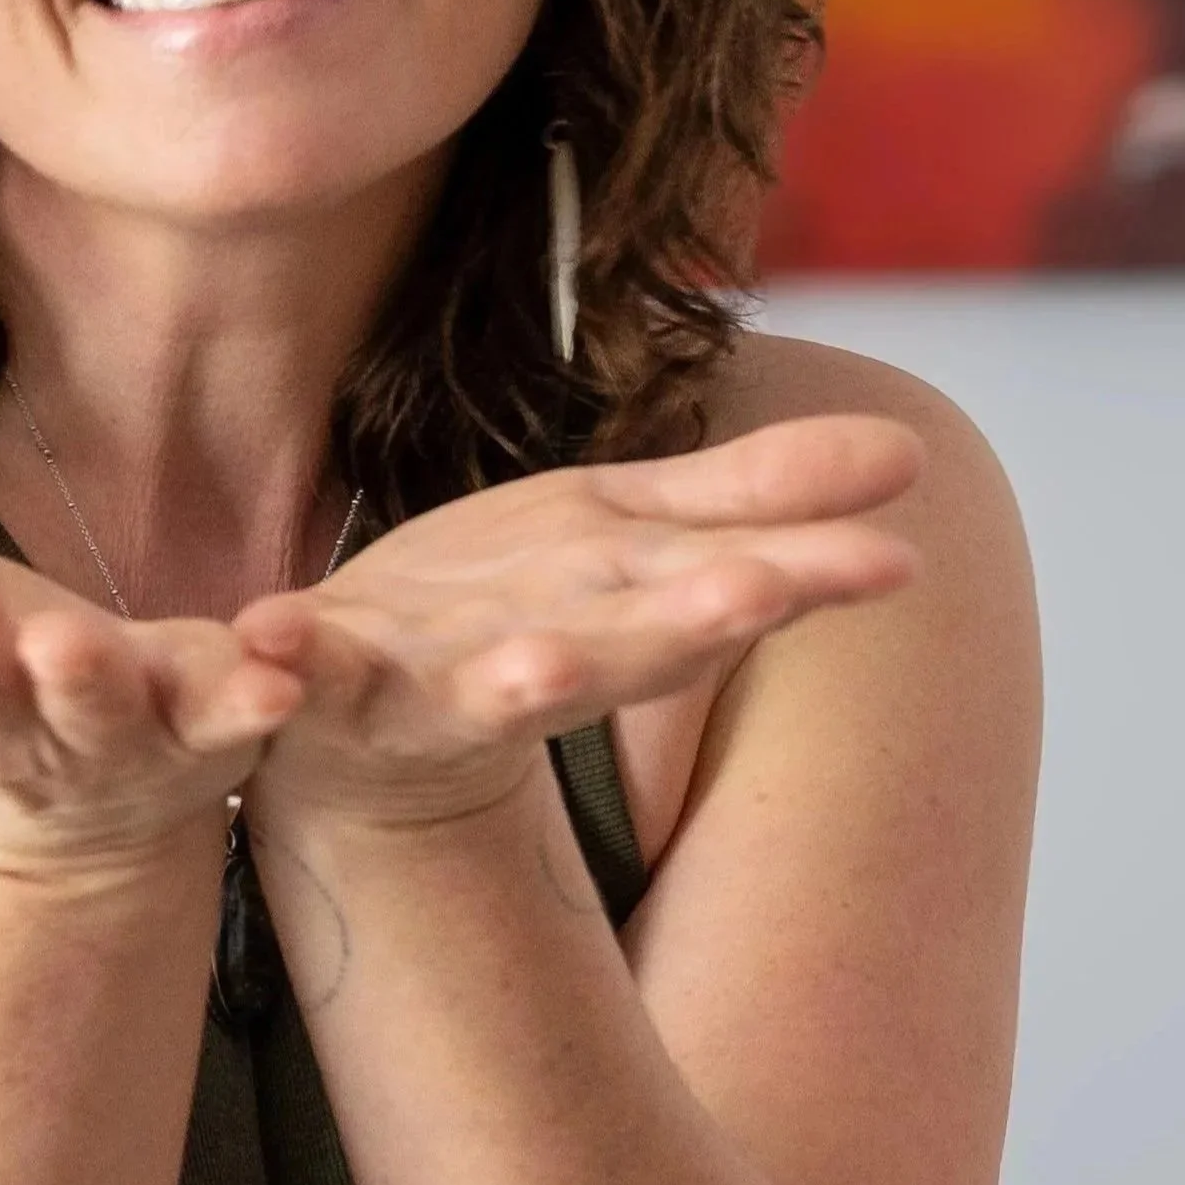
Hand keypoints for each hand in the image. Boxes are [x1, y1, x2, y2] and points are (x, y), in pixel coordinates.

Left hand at [229, 414, 924, 830]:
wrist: (349, 733)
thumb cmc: (508, 619)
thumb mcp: (634, 536)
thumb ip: (758, 498)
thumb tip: (915, 451)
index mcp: (622, 613)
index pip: (728, 591)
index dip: (805, 576)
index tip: (894, 560)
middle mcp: (542, 662)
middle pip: (632, 646)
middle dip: (691, 624)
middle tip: (758, 594)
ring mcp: (430, 687)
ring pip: (483, 692)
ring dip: (518, 681)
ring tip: (542, 667)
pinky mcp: (321, 685)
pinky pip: (302, 677)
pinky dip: (286, 664)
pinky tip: (269, 634)